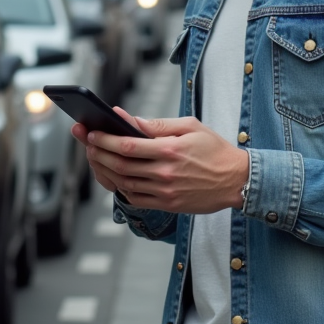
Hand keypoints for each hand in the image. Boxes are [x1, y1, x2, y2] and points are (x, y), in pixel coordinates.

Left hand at [72, 107, 248, 213]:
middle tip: (86, 143)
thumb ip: (157, 124)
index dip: (105, 139)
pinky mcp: (168, 205)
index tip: (91, 132)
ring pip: (124, 183)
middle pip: (121, 165)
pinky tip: (115, 177)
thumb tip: (128, 119)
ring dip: (105, 170)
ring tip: (96, 158)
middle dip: (98, 153)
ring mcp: (165, 191)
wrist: (236, 181)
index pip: (128, 145)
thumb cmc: (214, 150)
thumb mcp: (190, 127)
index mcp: (171, 150)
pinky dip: (120, 188)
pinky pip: (135, 198)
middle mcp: (165, 172)